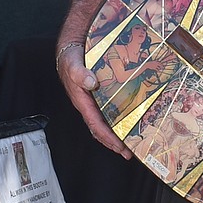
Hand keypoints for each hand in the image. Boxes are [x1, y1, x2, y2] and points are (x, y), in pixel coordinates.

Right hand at [56, 43, 132, 158]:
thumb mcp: (73, 64)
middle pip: (101, 129)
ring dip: (117, 134)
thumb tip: (90, 82)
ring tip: (131, 142)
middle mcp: (89, 105)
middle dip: (114, 142)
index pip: (95, 125)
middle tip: (128, 152)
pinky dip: (118, 119)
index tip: (119, 146)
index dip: (107, 137)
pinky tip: (128, 121)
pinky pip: (109, 112)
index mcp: (83, 102)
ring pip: (106, 123)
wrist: (71, 50)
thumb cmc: (71, 59)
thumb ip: (79, 73)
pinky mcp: (100, 96)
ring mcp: (94, 102)